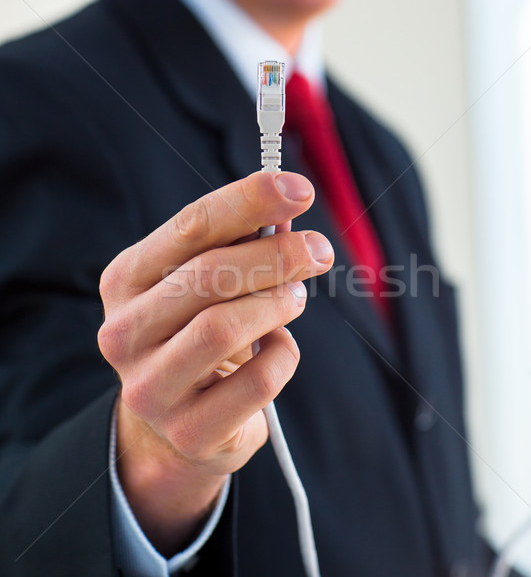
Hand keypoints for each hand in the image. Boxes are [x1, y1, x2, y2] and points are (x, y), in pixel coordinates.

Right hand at [97, 171, 333, 554]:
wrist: (177, 422)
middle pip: (210, 275)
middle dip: (278, 255)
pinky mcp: (189, 430)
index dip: (249, 201)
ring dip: (279, 303)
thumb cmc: (198, 335)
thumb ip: (236, 247)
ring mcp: (150, 388)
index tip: (298, 188)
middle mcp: (124, 332)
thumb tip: (287, 209)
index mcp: (125, 281)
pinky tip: (278, 347)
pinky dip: (285, 353)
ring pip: (226, 326)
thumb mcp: (204, 286)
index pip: (191, 227)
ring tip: (295, 298)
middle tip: (319, 251)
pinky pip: (260, 379)